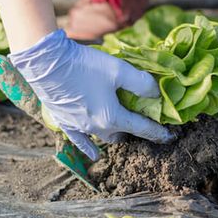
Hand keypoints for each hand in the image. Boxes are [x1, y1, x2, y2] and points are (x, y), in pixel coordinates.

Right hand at [9, 29, 172, 160]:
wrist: (46, 63)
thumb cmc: (85, 65)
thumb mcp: (119, 70)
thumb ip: (142, 83)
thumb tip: (156, 94)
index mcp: (112, 118)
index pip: (142, 128)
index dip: (158, 132)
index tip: (170, 136)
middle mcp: (97, 128)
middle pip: (124, 133)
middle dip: (136, 129)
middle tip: (144, 119)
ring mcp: (80, 128)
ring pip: (104, 137)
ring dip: (116, 133)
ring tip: (124, 127)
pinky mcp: (65, 122)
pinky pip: (80, 142)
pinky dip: (89, 148)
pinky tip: (94, 154)